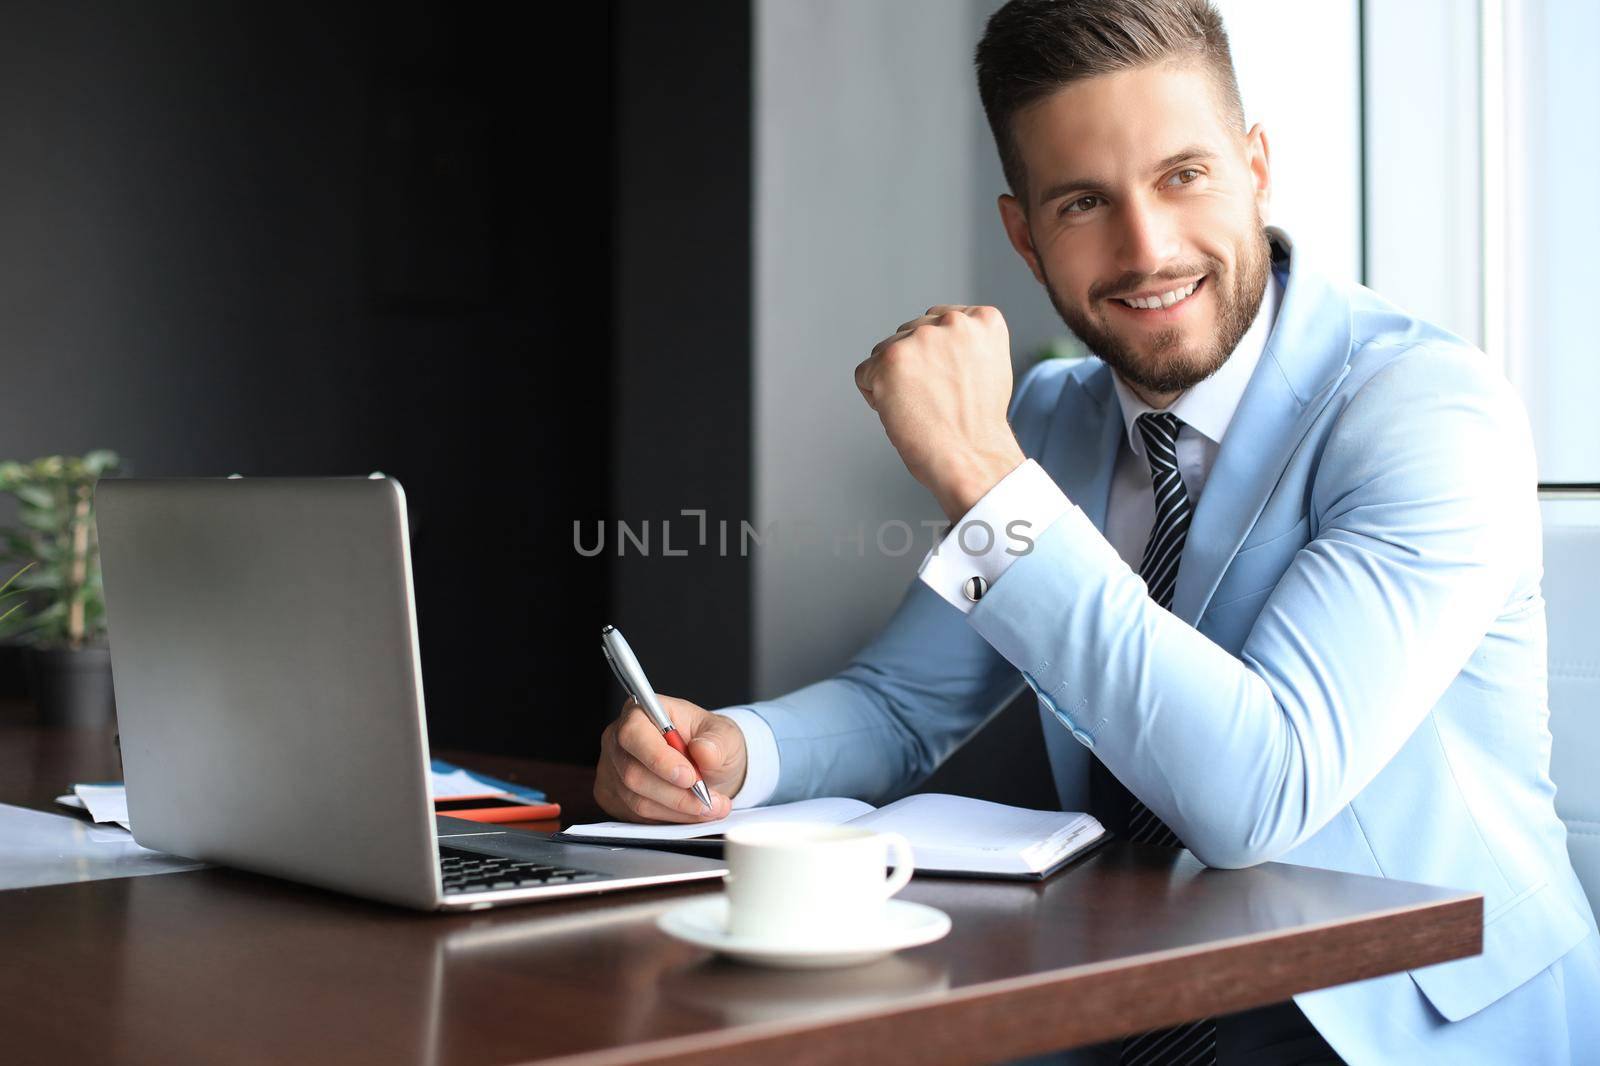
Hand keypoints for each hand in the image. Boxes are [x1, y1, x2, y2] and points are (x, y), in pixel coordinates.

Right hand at [593, 695, 744, 822]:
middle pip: (633, 773)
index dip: (659, 758)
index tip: (689, 776)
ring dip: (677, 809)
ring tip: (708, 807)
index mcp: (640, 712)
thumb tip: (704, 751)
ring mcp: (612, 770)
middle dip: (675, 793)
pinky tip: (690, 811)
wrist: (706, 767)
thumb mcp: (724, 735)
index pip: (634, 733)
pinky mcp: (615, 797)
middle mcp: (618, 740)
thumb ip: (717, 741)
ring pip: (637, 800)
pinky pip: (637, 816)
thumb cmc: (708, 743)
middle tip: (707, 799)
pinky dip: (669, 818)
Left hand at [855, 304, 1026, 522]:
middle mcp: (953, 321)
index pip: (938, 321)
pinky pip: (864, 374)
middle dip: (914, 365)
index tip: (950, 383)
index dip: (937, 357)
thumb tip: (929, 341)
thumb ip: (963, 345)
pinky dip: (875, 396)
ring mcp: (920, 338)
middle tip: (936, 401)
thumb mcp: (987, 367)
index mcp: (984, 319)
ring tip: (922, 408)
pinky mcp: (890, 359)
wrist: (972, 458)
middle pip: (909, 334)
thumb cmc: (978, 426)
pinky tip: (902, 413)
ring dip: (894, 380)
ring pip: (885, 352)